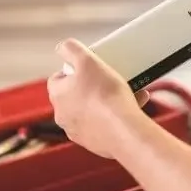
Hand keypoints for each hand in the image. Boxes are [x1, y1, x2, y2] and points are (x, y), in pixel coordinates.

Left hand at [47, 39, 149, 158]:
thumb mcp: (86, 59)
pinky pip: (105, 124)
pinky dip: (115, 115)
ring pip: (93, 109)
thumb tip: (62, 48)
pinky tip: (133, 106)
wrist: (124, 130)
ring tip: (127, 91)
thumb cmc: (105, 94)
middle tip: (109, 78)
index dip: (74, 69)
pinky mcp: (96, 143)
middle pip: (77, 94)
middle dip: (94, 85)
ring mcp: (79, 131)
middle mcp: (63, 116)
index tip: (90, 67)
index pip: (58, 78)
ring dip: (107, 100)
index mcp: (58, 96)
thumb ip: (70, 49)